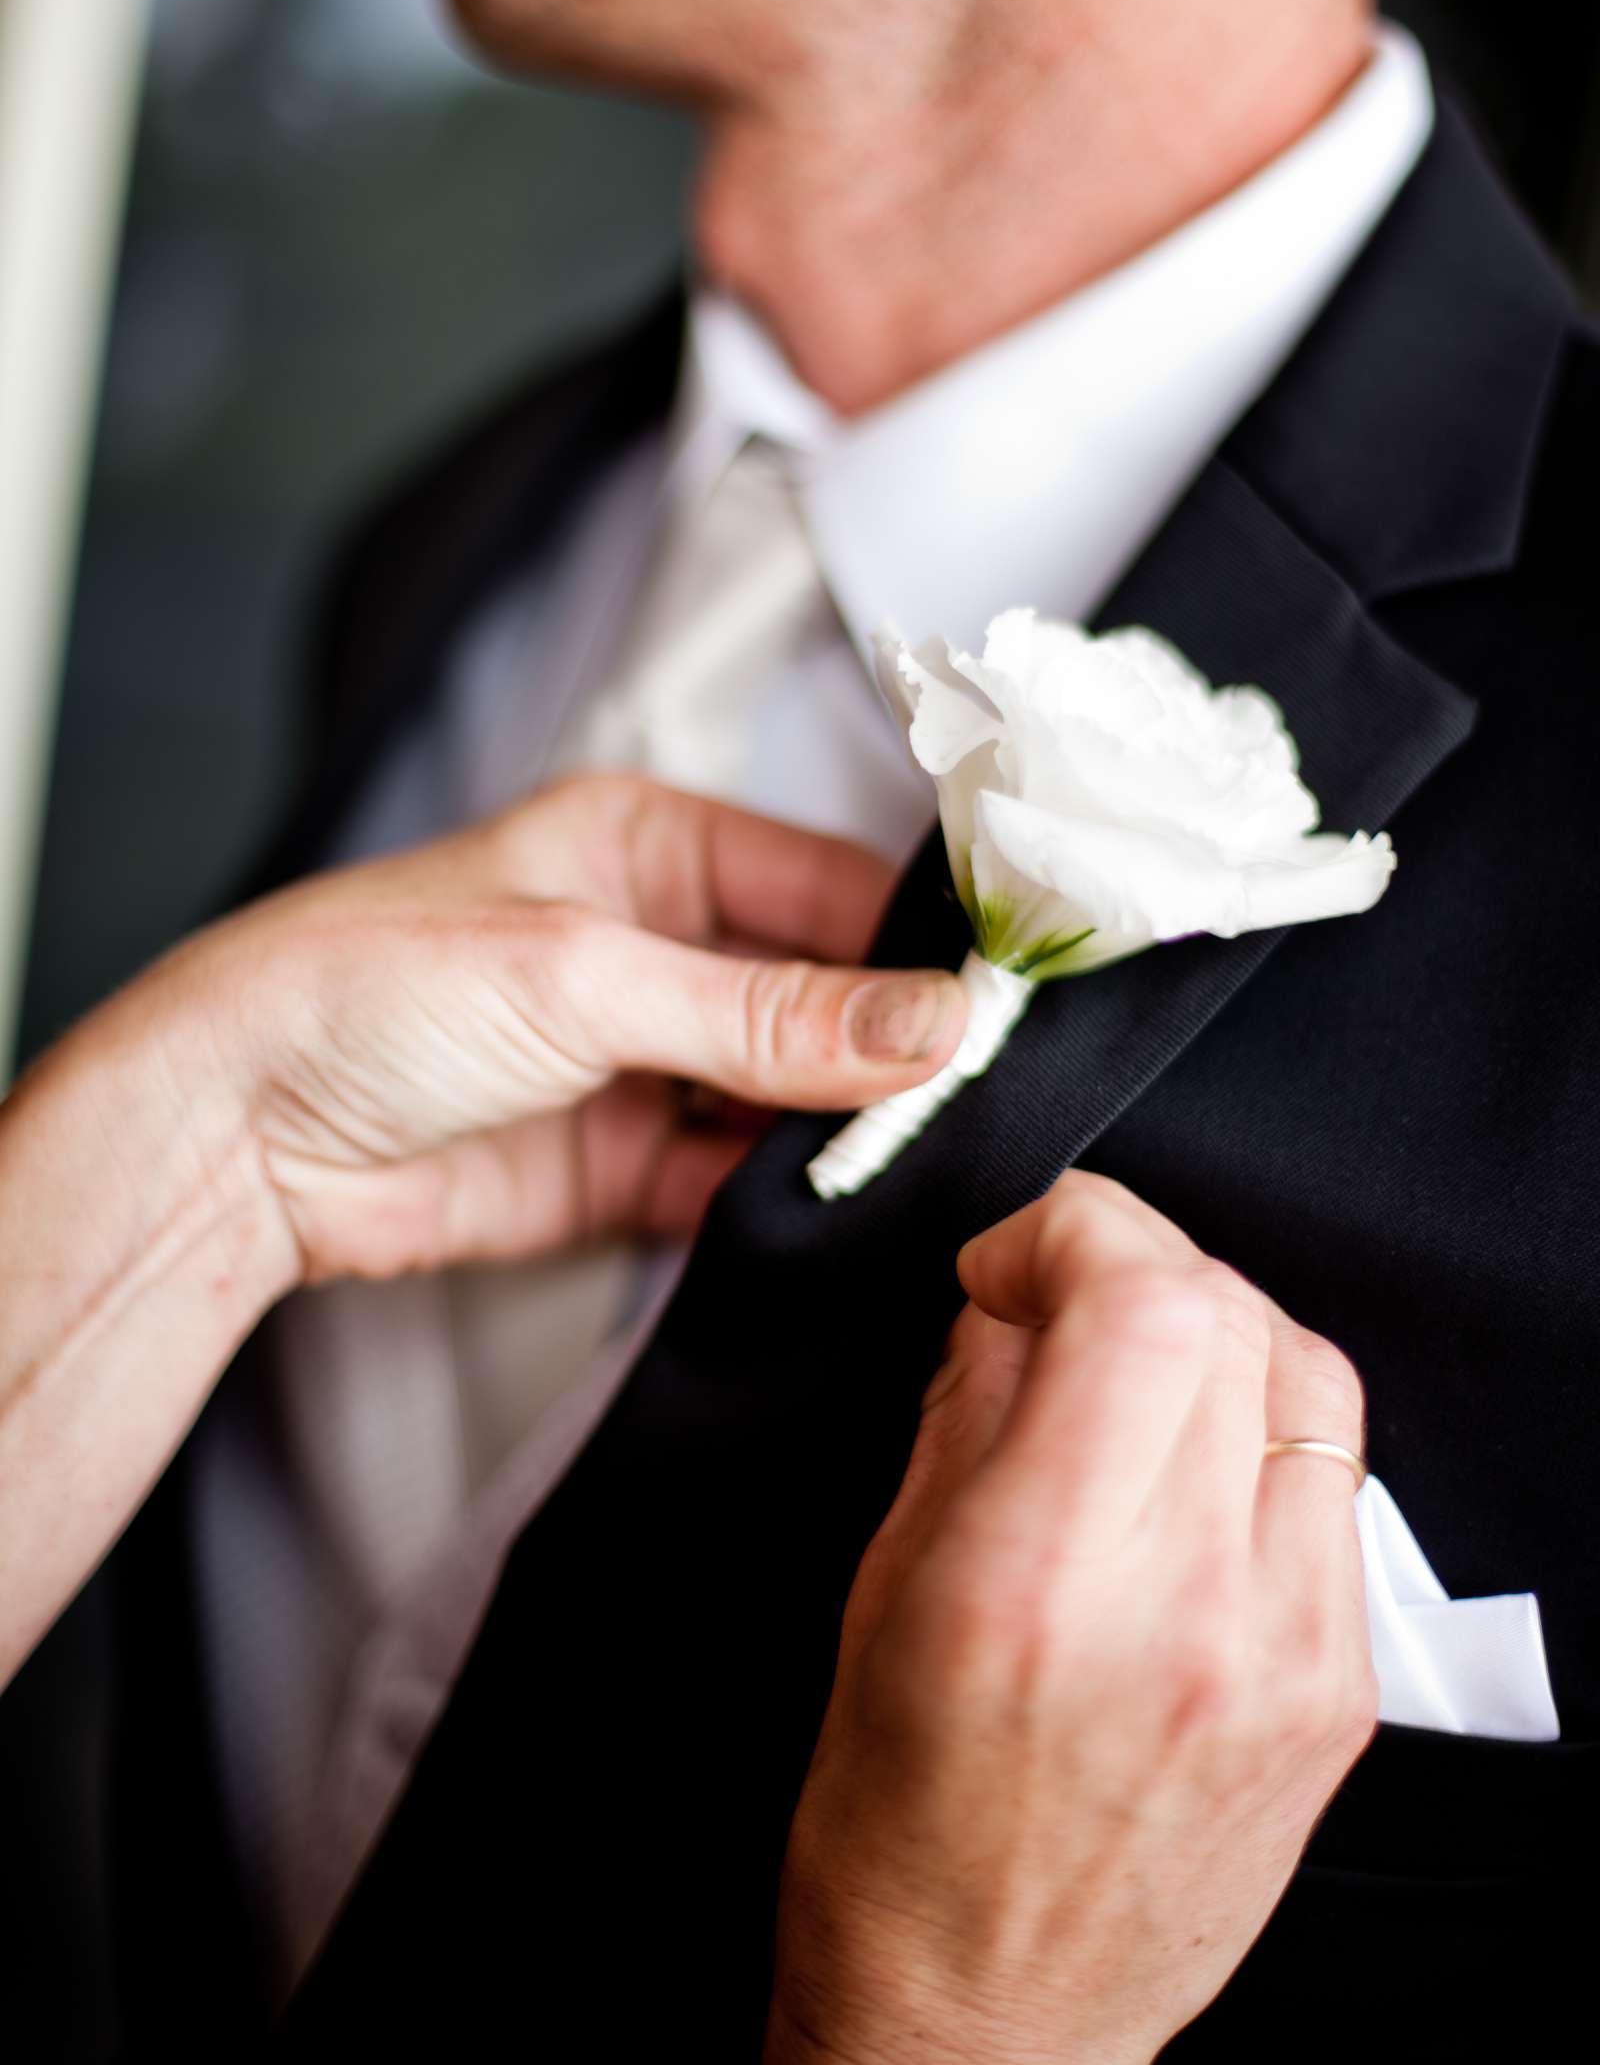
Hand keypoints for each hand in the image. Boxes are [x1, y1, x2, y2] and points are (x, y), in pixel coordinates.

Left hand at [0, 773, 963, 1685]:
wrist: (231, 1138)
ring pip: (791, 1097)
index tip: (1009, 1007)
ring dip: (848, 1134)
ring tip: (933, 1169)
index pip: (829, 887)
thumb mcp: (586, 976)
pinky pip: (736, 1183)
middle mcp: (659, 945)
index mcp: (650, 844)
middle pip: (823, 997)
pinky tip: (846, 1220)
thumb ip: (767, 1014)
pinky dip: (786, 1203)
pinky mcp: (621, 1168)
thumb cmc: (367, 990)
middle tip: (985, 1104)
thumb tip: (932, 1026)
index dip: (918, 947)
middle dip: (894, 1051)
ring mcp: (643, 1062)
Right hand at [764, 1170, 1376, 2064]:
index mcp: (1038, 1582)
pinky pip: (1331, 1483)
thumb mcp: (879, 1592)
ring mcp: (1287, 1656)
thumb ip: (965, 1414)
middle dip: (1131, 1261)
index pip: (1139, 1304)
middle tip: (1057, 1295)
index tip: (1009, 1263)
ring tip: (1129, 1367)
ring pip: (1305, 1375)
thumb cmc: (898, 1832)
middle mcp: (1187, 1612)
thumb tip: (1018, 1302)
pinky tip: (1187, 1463)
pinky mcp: (1338, 1692)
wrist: (989, 2027)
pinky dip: (1259, 1428)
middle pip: (1227, 1316)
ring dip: (1209, 1328)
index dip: (1073, 1232)